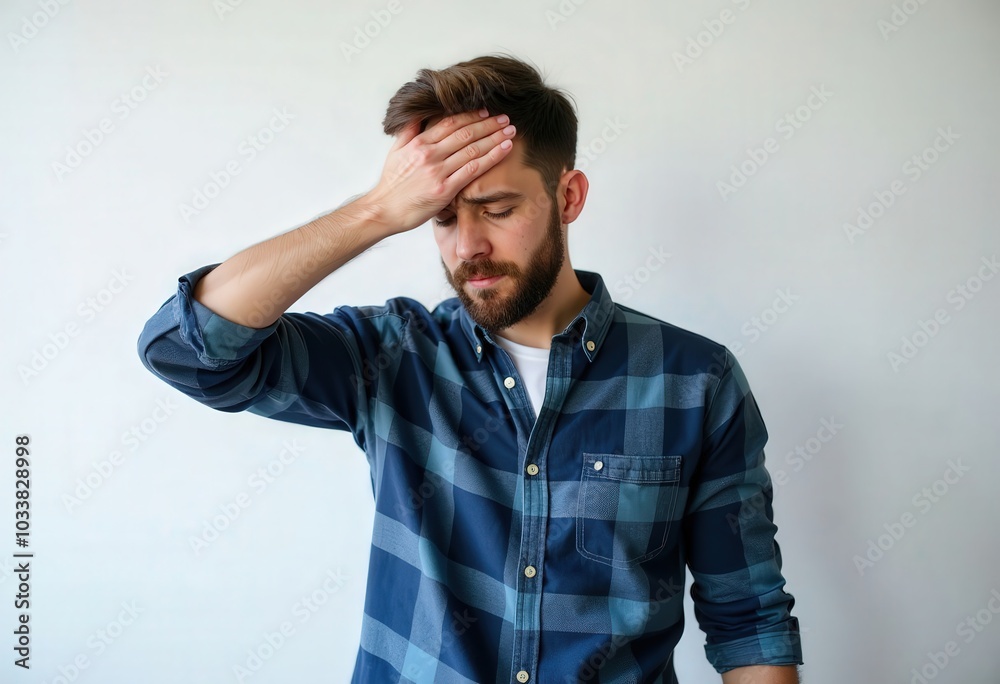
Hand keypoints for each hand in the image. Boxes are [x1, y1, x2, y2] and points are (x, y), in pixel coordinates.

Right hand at [364, 109, 515, 233]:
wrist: (384, 210)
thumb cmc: (392, 183)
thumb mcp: (396, 150)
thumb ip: (410, 130)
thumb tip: (420, 112)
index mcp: (420, 143)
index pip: (451, 123)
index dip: (471, 115)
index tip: (487, 111)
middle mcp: (430, 154)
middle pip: (465, 134)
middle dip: (488, 124)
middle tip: (505, 119)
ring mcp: (438, 172)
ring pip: (472, 150)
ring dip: (495, 138)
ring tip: (510, 131)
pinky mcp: (445, 190)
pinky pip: (473, 171)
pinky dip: (491, 158)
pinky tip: (504, 150)